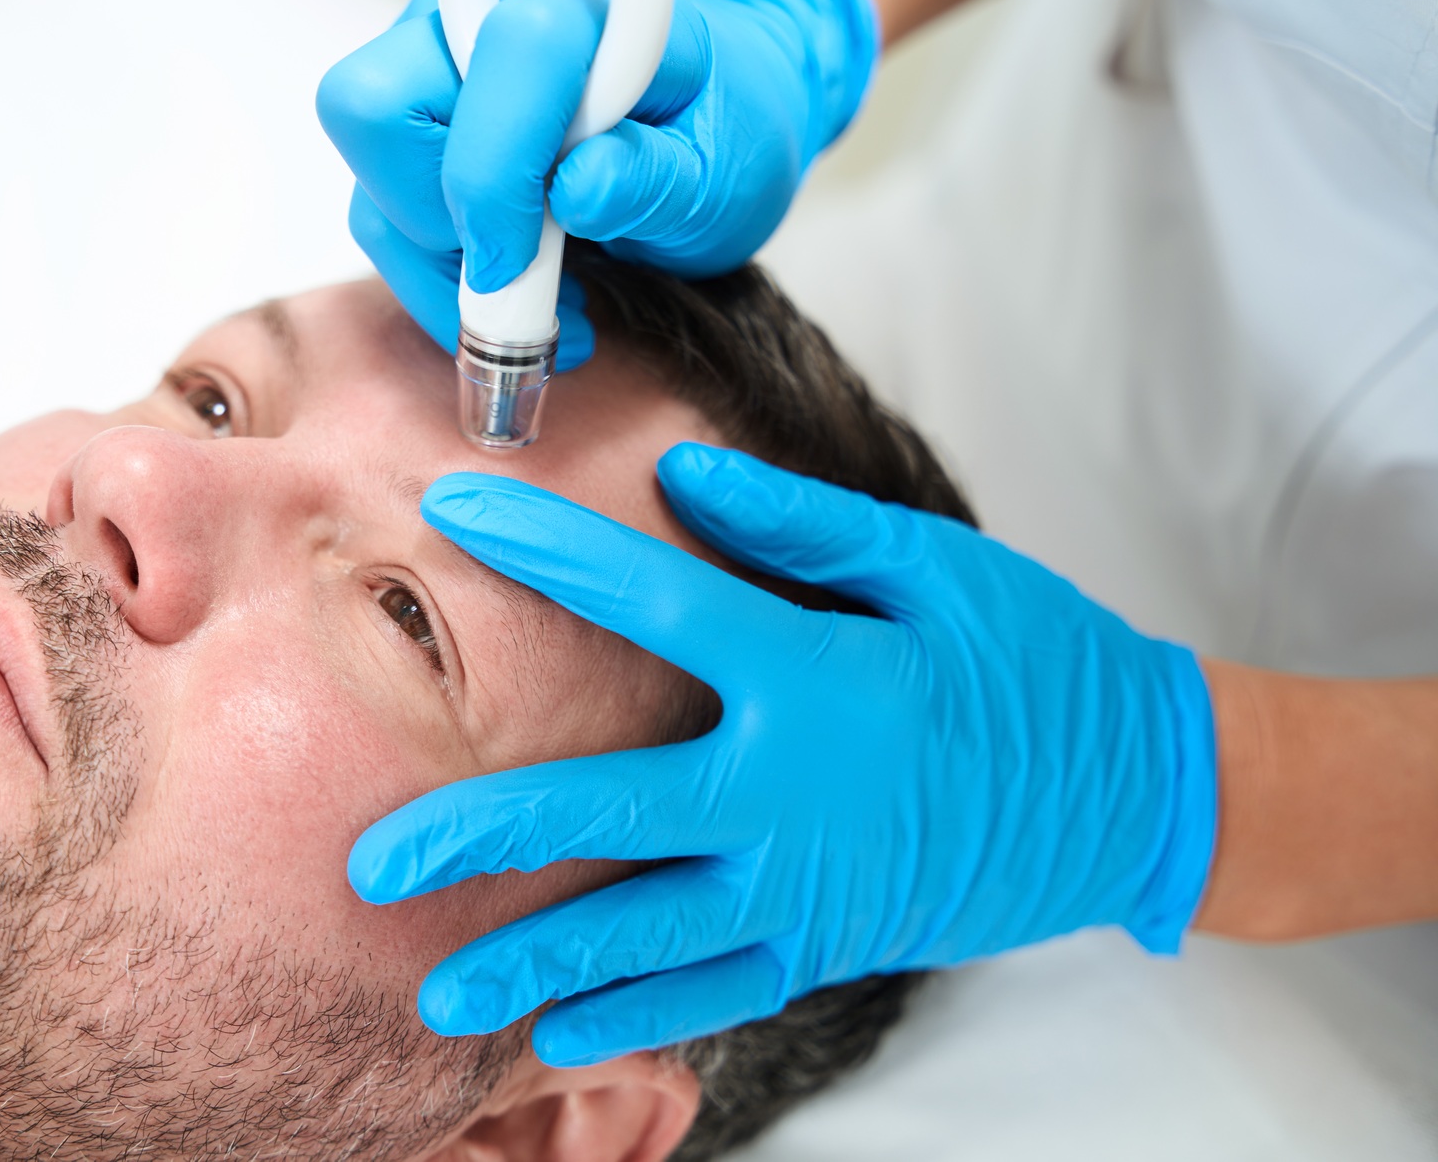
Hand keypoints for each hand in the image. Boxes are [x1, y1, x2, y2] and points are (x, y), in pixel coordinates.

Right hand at [316, 0, 877, 366]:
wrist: (719, 94)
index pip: (496, 65)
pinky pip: (379, 207)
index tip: (525, 268)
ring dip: (438, 262)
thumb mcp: (728, 173)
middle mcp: (476, 12)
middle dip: (432, 218)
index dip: (493, 182)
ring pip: (368, 175)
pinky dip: (434, 268)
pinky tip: (515, 285)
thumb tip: (577, 190)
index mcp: (573, 8)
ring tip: (539, 297)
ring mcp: (431, 60)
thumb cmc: (726, 120)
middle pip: (373, 107)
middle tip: (521, 270)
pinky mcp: (413, 117)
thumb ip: (656, 178)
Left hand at [349, 443, 1217, 1066]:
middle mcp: (791, 793)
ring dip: (531, 964)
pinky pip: (712, 989)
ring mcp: (806, 886)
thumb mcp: (938, 571)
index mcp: (813, 677)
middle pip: (602, 813)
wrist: (1143, 799)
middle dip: (475, 834)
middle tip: (369, 862)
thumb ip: (804, 526)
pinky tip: (552, 1036)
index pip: (650, 601)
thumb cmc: (1039, 661)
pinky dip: (630, 1016)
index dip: (544, 550)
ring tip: (435, 997)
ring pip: (641, 933)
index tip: (448, 514)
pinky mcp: (827, 945)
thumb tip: (685, 475)